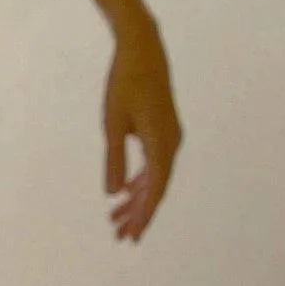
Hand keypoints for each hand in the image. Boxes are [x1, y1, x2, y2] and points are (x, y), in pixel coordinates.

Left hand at [102, 11, 181, 244]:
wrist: (142, 49)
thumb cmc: (124, 83)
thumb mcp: (112, 122)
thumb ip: (114, 159)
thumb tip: (113, 193)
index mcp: (163, 144)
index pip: (155, 190)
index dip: (143, 216)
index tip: (132, 236)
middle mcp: (172, 144)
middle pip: (156, 188)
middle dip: (138, 213)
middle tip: (120, 236)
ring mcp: (169, 137)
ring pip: (155, 177)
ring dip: (137, 198)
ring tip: (116, 219)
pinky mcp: (163, 130)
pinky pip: (154, 163)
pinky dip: (140, 179)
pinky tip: (126, 192)